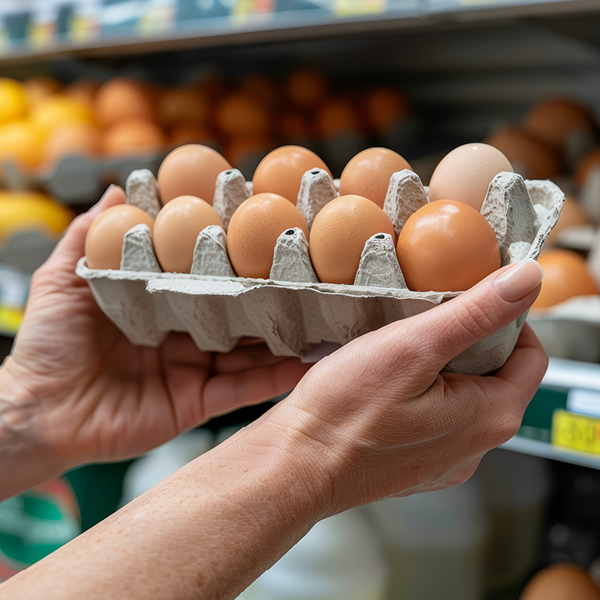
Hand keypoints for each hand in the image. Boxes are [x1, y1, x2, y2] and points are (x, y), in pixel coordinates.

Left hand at [0, 186, 309, 494]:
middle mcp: (186, 333)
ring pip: (249, 350)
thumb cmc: (48, 344)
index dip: (232, 256)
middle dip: (269, 295)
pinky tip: (305, 361)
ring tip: (321, 314)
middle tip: (307, 274)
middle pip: (237, 312)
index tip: (264, 232)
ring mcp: (195, 369)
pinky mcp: (199, 402)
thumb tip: (120, 189)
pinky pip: (242, 389)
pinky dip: (274, 377)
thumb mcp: (63, 281)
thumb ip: (90, 237)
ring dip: (283, 335)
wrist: (39, 412)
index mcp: (161, 304)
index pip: (206, 275)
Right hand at [265, 259, 547, 516]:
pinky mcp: (418, 462)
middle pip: (497, 375)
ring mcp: (446, 458)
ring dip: (442, 366)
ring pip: (464, 395)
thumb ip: (475, 313)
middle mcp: (475, 445)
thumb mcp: (412, 347)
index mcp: (489, 417)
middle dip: (469, 342)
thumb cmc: (344, 412)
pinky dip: (422, 393)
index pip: (531, 355)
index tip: (470, 301)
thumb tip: (525, 280)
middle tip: (427, 320)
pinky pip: (437, 417)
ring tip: (403, 351)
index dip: (507, 319)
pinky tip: (388, 384)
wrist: (296, 464)